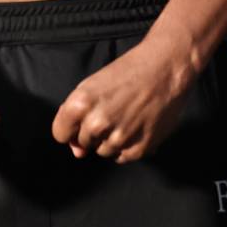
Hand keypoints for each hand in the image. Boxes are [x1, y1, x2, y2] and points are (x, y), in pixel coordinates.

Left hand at [51, 31, 194, 161]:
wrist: (165, 68)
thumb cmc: (127, 72)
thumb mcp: (91, 86)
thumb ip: (77, 118)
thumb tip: (77, 152)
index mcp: (80, 105)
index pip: (60, 134)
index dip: (71, 128)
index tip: (83, 120)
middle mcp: (96, 124)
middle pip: (84, 143)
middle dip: (93, 132)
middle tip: (112, 112)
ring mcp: (119, 138)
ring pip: (103, 152)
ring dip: (111, 140)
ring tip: (126, 117)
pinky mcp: (139, 148)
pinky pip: (123, 157)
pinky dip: (127, 146)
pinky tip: (136, 126)